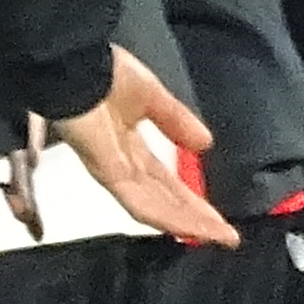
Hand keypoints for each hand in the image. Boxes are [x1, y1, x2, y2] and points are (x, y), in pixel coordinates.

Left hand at [53, 48, 233, 249]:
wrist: (75, 67)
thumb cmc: (105, 75)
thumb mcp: (152, 95)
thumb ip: (176, 120)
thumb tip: (205, 144)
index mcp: (130, 146)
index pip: (165, 182)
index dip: (192, 199)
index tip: (220, 216)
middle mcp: (123, 165)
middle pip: (163, 200)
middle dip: (196, 218)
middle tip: (228, 236)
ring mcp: (114, 173)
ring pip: (155, 208)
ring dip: (188, 223)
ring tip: (218, 235)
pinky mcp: (108, 174)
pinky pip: (140, 203)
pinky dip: (167, 216)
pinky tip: (191, 226)